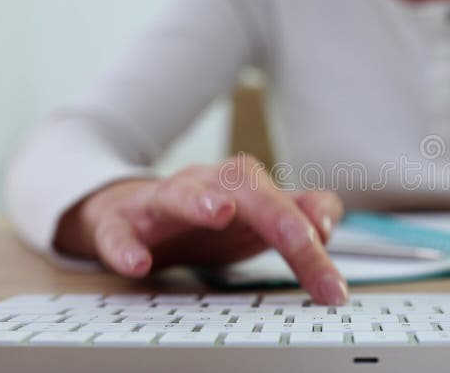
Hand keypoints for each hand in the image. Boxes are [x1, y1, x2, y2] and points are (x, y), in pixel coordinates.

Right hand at [55, 154, 347, 304]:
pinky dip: (125, 246)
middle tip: (302, 239)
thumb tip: (326, 222)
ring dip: (200, 200)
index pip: (286, 202)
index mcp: (243, 187)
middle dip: (276, 213)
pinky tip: (138, 263)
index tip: (331, 261)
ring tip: (221, 212)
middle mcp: (206, 186)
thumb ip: (299, 214)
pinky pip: (118, 232)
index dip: (313, 227)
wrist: (131, 214)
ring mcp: (161, 202)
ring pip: (178, 192)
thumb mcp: (257, 219)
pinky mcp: (119, 223)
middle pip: (244, 187)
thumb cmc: (205, 220)